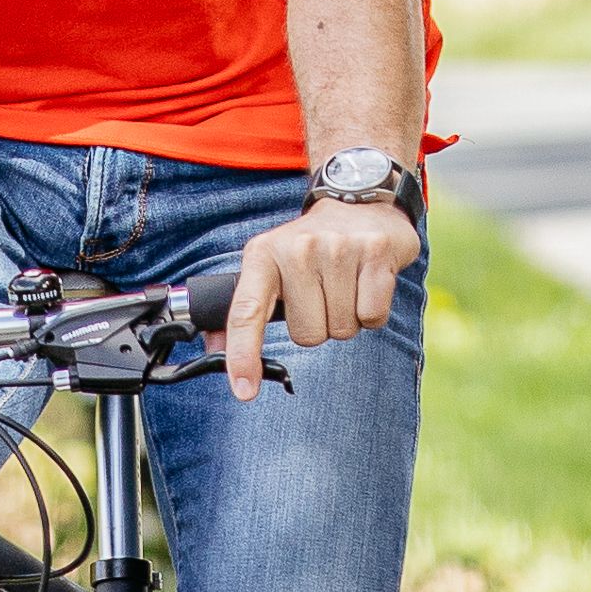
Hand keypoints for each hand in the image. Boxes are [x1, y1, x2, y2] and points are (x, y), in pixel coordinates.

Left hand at [222, 196, 419, 396]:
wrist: (359, 202)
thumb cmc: (309, 246)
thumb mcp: (268, 267)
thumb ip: (242, 310)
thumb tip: (216, 351)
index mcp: (262, 255)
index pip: (246, 313)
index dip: (243, 355)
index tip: (244, 390)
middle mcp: (297, 249)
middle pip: (306, 335)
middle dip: (317, 325)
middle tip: (321, 294)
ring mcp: (338, 249)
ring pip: (341, 329)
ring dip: (344, 317)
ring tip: (343, 285)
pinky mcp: (375, 253)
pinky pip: (372, 317)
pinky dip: (370, 312)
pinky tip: (365, 283)